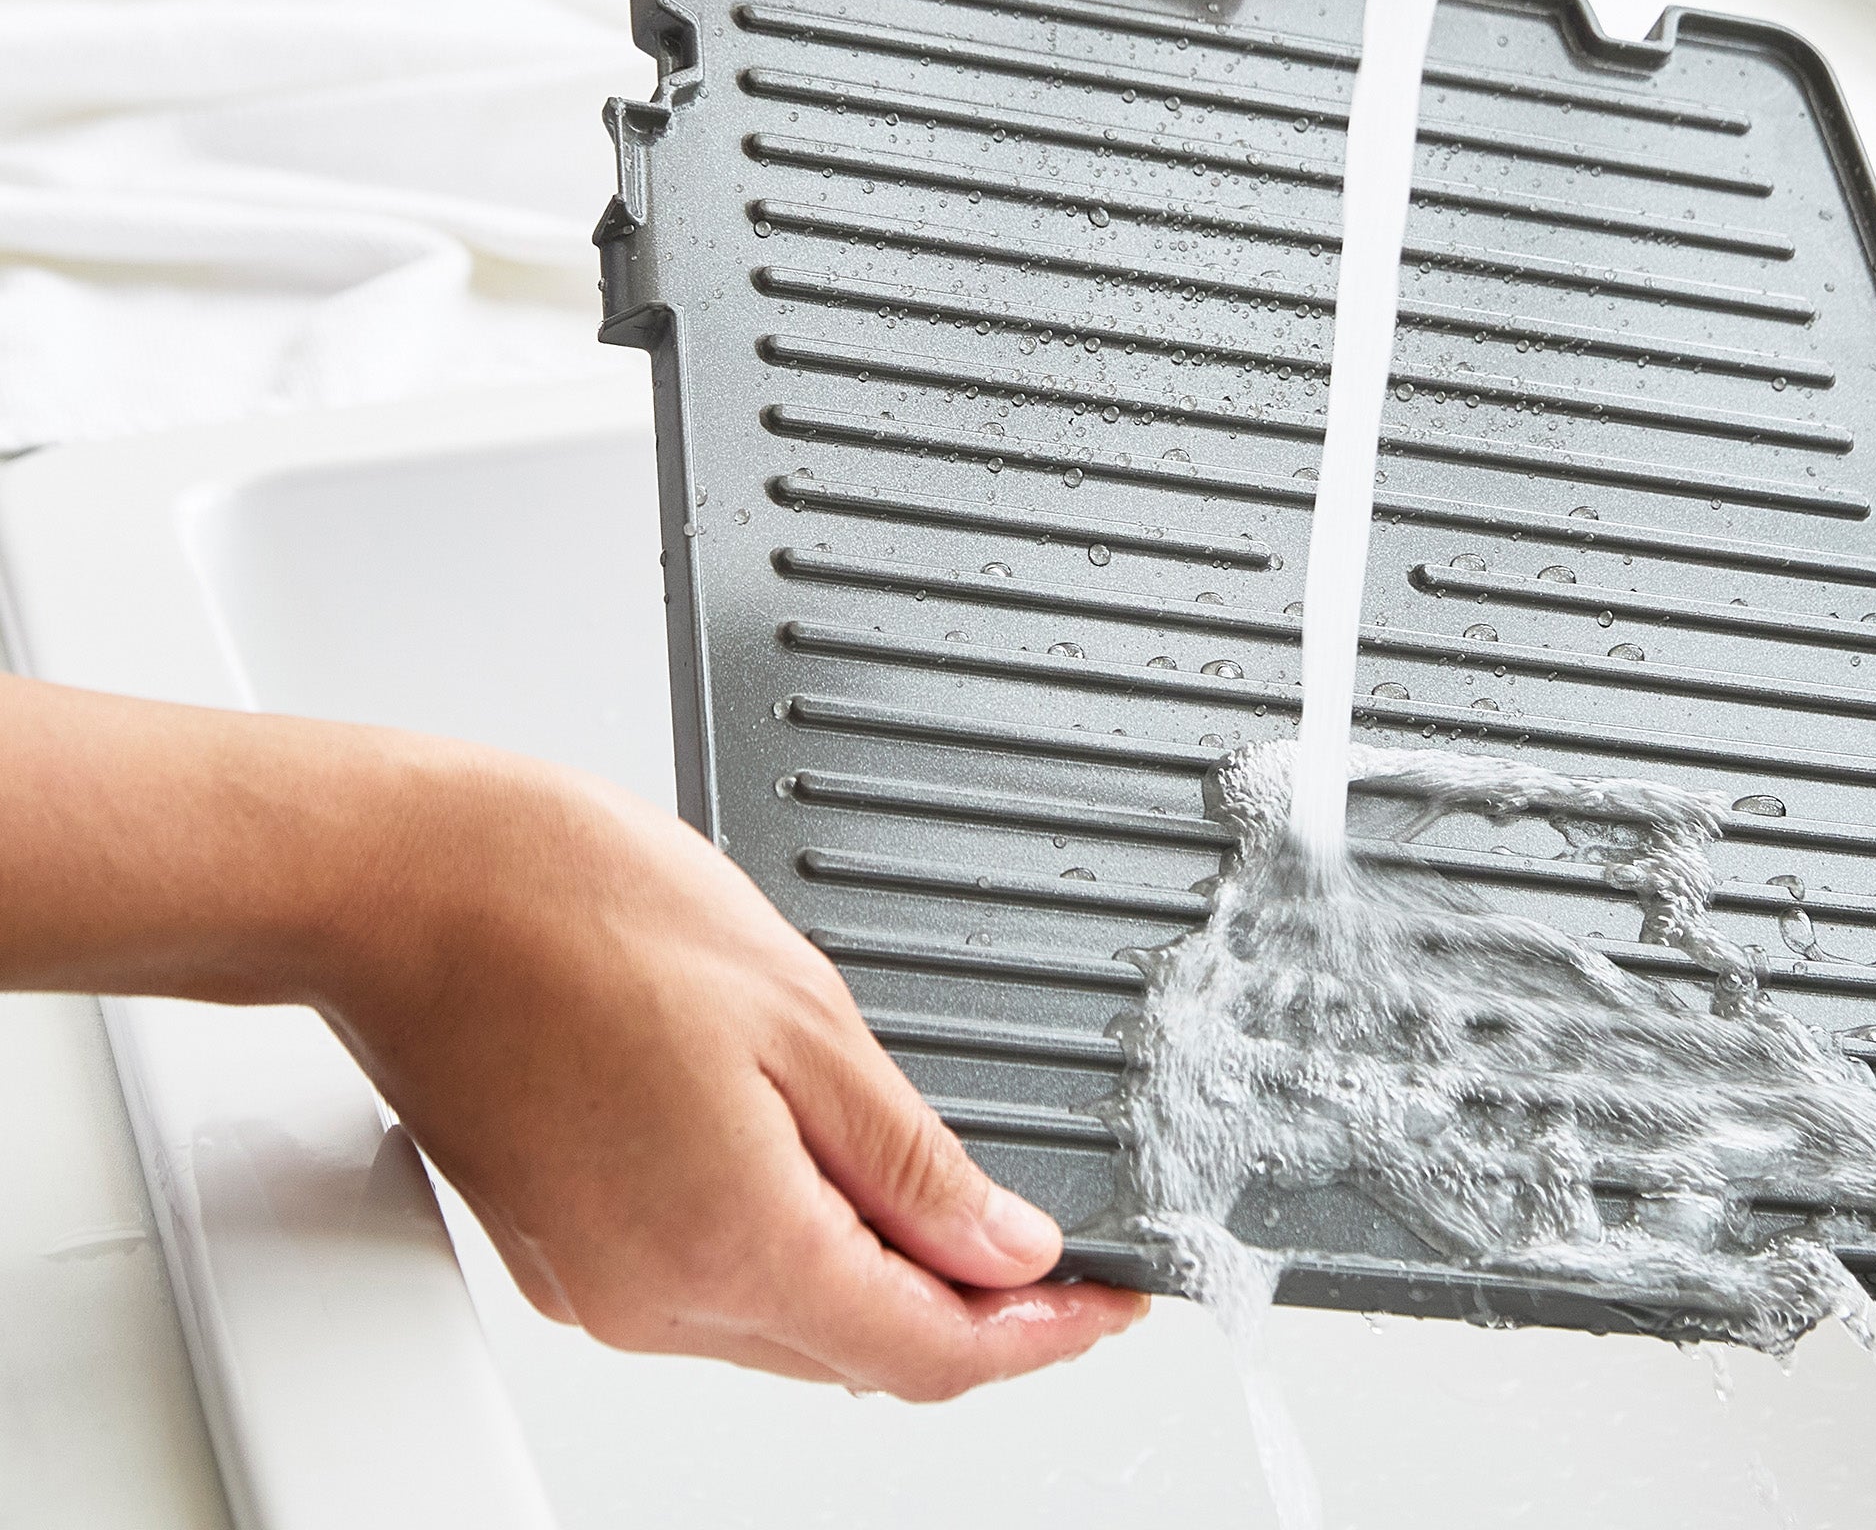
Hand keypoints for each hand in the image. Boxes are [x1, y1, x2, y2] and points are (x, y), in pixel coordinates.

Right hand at [0, 681, 1143, 1399]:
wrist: (406, 883)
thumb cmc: (580, 909)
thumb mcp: (801, 1013)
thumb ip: (910, 1156)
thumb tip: (1003, 1248)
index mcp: (734, 1243)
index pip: (928, 1353)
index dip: (1040, 1337)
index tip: (1109, 1300)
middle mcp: (656, 1298)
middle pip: (859, 1354)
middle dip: (971, 1309)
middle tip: (1054, 1245)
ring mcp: (595, 1282)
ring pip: (785, 1326)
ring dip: (881, 1281)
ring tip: (955, 1198)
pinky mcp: (556, 1246)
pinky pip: (710, 1286)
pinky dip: (790, 1250)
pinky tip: (825, 1172)